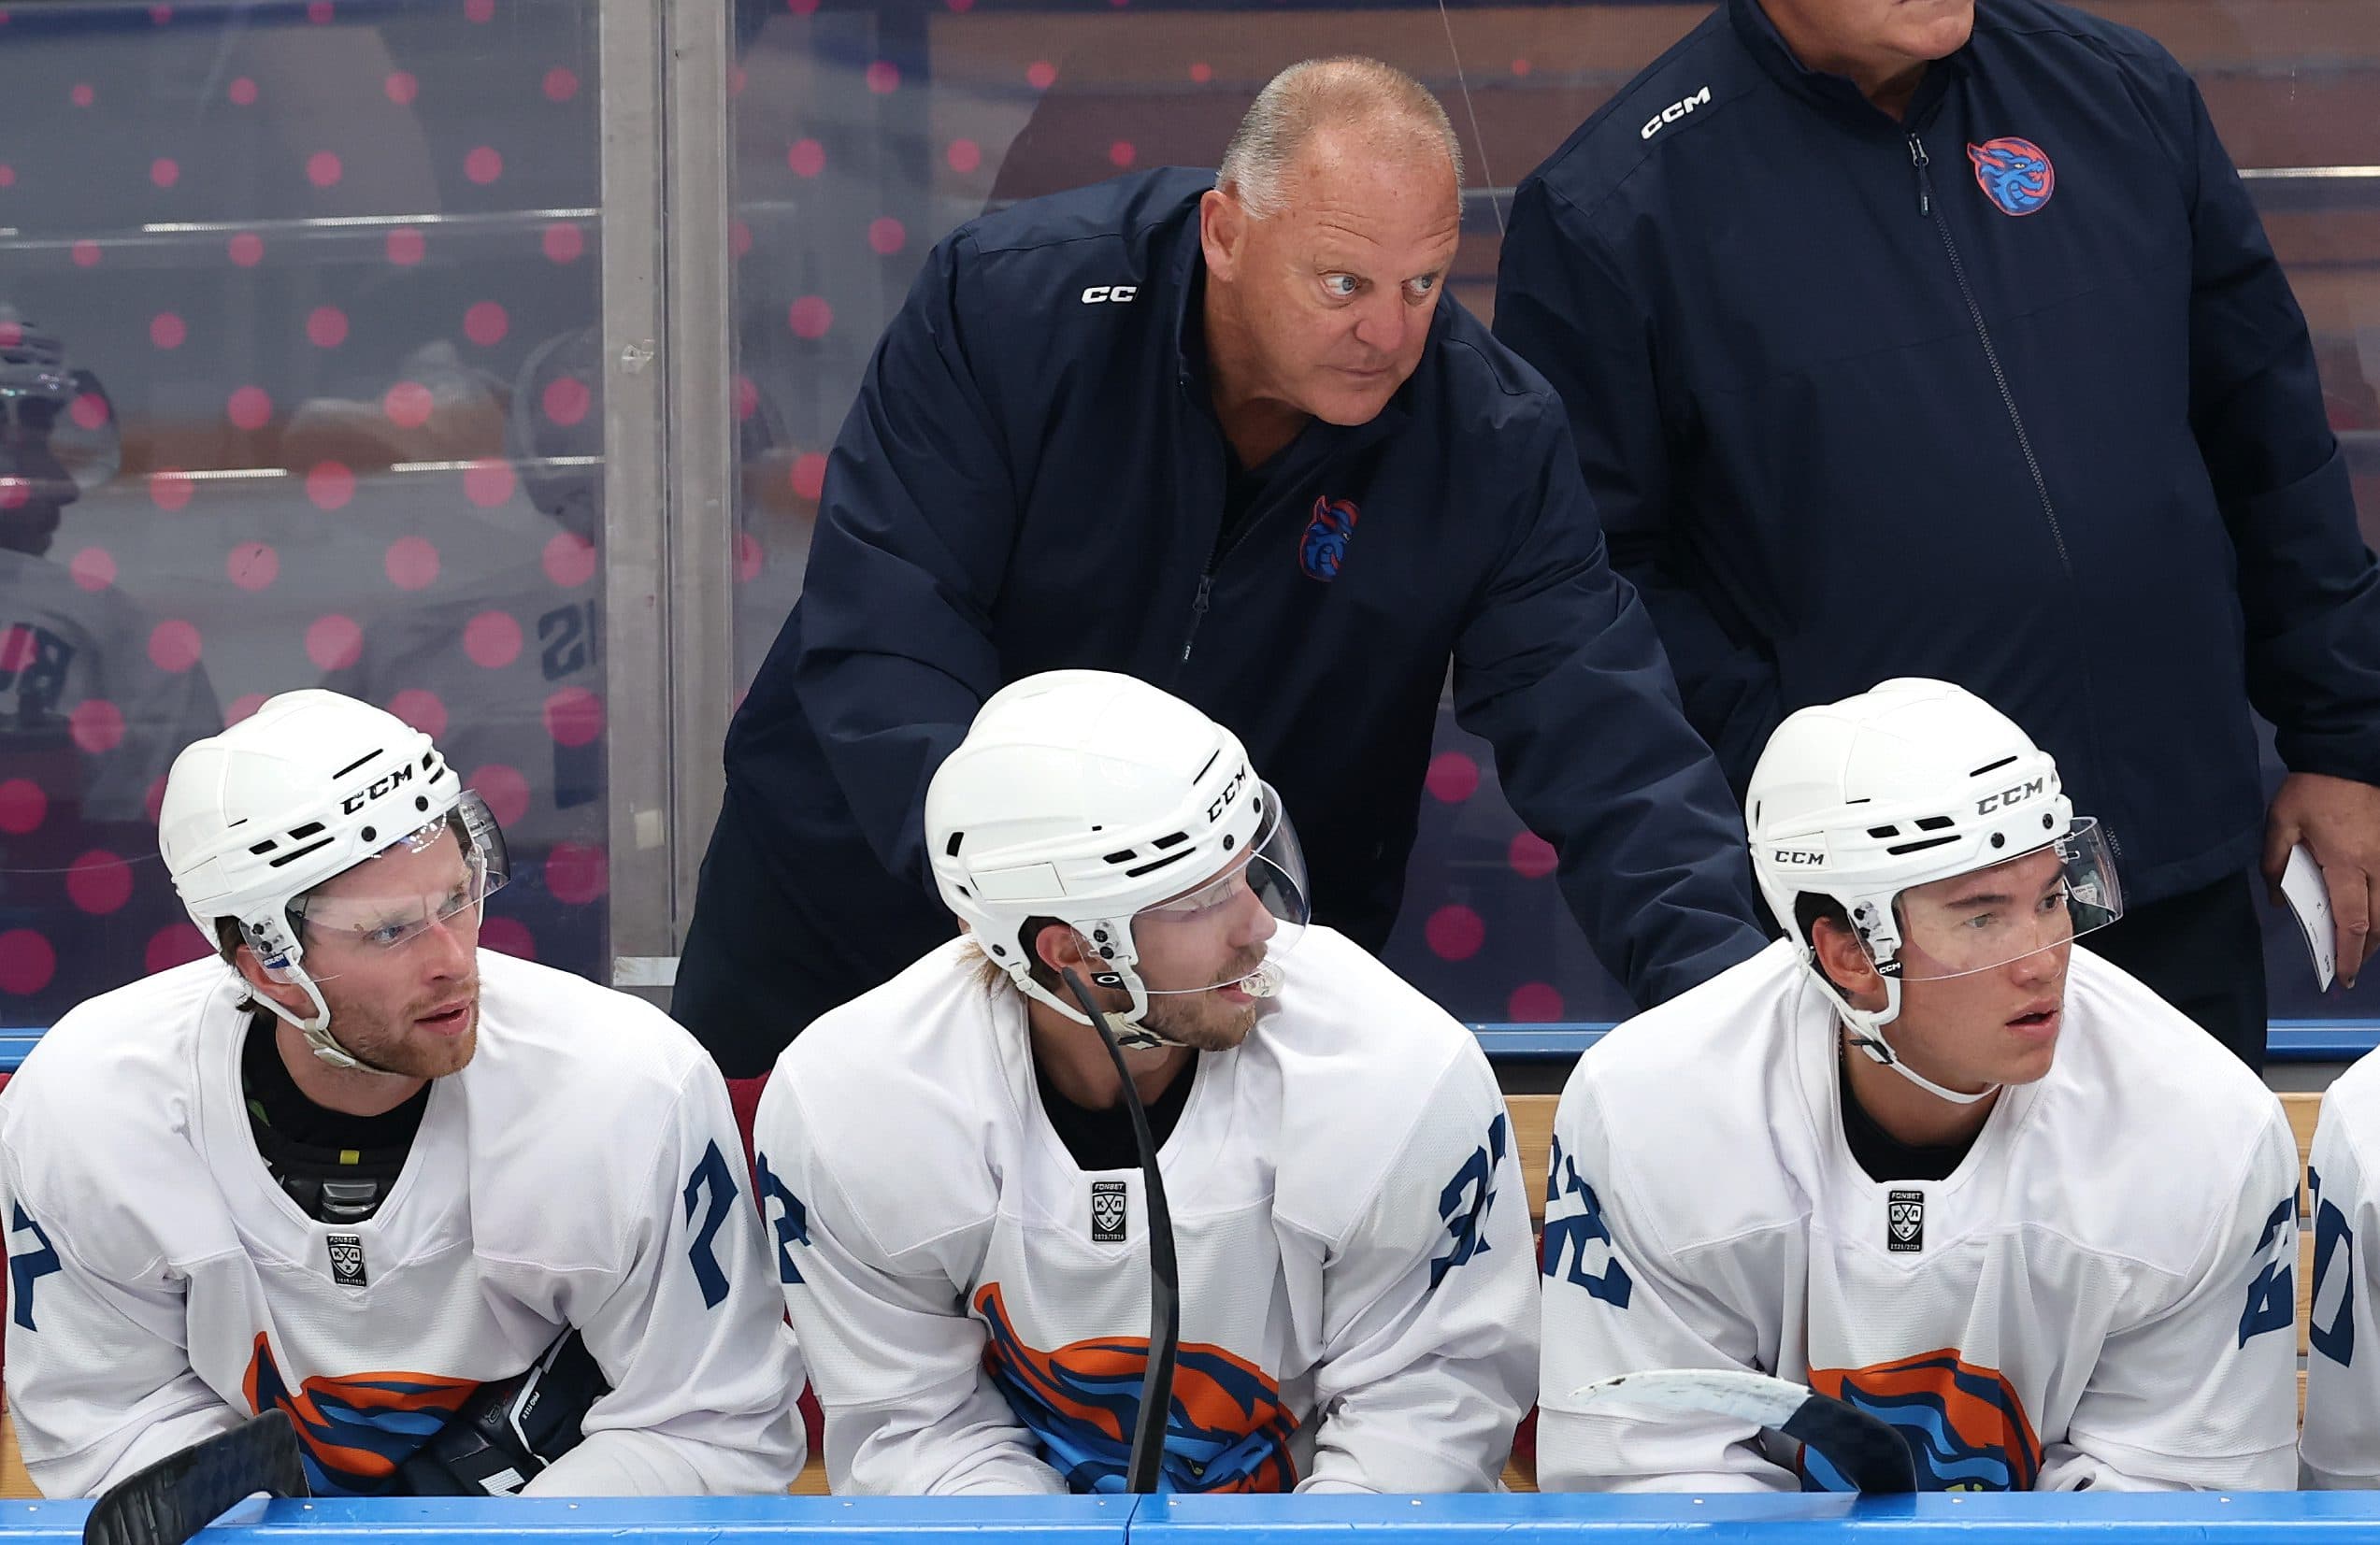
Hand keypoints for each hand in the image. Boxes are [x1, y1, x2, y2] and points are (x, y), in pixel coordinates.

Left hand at [2264, 772, 2379, 987]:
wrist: (2346, 755)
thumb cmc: (2312, 789)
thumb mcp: (2280, 822)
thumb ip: (2275, 863)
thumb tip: (2279, 900)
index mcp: (2347, 862)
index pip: (2352, 919)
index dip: (2348, 952)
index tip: (2343, 976)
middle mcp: (2378, 865)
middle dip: (2366, 949)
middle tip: (2350, 967)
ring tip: (2360, 945)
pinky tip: (2372, 912)